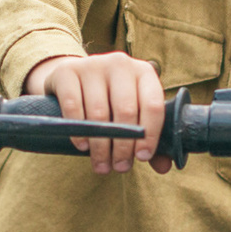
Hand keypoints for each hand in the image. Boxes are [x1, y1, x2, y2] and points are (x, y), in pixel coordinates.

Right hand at [22, 52, 173, 173]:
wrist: (72, 78)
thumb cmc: (110, 100)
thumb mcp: (132, 112)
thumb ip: (149, 138)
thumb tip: (163, 167)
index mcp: (144, 72)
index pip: (153, 104)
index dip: (150, 135)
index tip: (142, 157)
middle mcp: (120, 64)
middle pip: (126, 110)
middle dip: (123, 146)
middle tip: (119, 167)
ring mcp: (92, 65)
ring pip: (99, 113)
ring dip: (101, 146)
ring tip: (102, 165)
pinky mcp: (66, 72)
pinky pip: (73, 106)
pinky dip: (79, 131)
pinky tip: (82, 146)